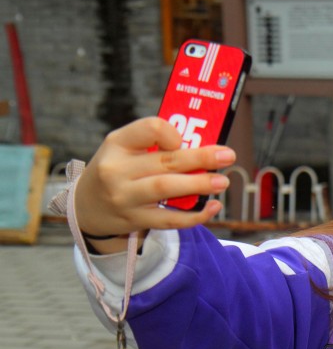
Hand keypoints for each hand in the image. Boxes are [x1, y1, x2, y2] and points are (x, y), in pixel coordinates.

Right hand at [75, 117, 235, 246]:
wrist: (87, 207)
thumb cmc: (118, 170)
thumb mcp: (125, 149)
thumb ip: (156, 145)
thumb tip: (205, 145)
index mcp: (117, 143)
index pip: (150, 128)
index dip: (172, 133)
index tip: (186, 139)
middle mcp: (117, 169)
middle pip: (165, 161)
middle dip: (201, 158)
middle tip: (228, 156)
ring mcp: (124, 197)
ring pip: (166, 188)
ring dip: (199, 185)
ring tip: (223, 182)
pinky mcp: (134, 220)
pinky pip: (169, 219)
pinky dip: (194, 215)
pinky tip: (213, 207)